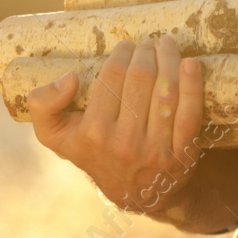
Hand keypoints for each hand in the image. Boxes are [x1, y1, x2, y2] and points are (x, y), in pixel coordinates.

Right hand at [26, 36, 205, 211]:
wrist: (136, 193)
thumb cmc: (95, 154)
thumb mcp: (56, 136)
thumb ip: (44, 105)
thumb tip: (69, 78)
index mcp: (93, 134)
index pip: (111, 76)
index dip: (122, 53)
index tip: (128, 45)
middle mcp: (124, 143)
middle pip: (141, 77)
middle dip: (146, 51)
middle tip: (149, 43)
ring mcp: (156, 150)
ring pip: (166, 90)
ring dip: (169, 58)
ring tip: (167, 45)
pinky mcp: (183, 154)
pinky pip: (190, 112)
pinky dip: (193, 84)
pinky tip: (190, 64)